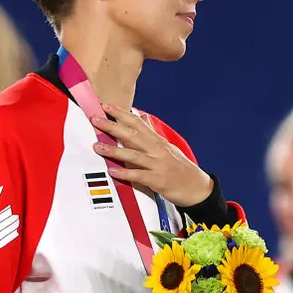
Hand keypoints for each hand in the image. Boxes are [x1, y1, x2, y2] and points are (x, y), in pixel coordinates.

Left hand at [91, 108, 212, 206]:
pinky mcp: (157, 180)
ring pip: (133, 155)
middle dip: (113, 127)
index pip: (138, 123)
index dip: (121, 114)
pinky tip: (113, 170)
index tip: (106, 106)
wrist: (197, 187)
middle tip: (95, 119)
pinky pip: (138, 175)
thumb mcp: (168, 146)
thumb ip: (152, 132)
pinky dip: (125, 173)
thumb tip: (142, 116)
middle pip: (133, 135)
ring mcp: (157, 165)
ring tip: (98, 146)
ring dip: (114, 150)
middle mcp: (157, 150)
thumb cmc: (180, 167)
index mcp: (158, 141)